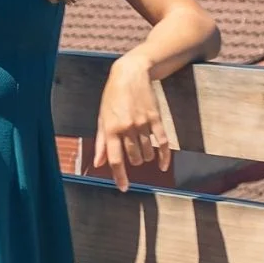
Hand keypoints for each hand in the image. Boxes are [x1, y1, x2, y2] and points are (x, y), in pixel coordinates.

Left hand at [92, 52, 177, 182]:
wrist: (130, 74)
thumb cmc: (112, 97)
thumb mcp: (102, 117)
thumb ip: (101, 142)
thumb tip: (99, 163)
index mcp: (111, 129)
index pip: (115, 159)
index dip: (120, 176)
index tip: (124, 188)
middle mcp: (127, 128)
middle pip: (134, 158)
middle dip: (134, 162)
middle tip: (132, 155)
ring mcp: (143, 123)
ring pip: (147, 152)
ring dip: (146, 157)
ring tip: (143, 151)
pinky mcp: (156, 119)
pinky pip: (163, 143)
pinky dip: (164, 157)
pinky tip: (162, 165)